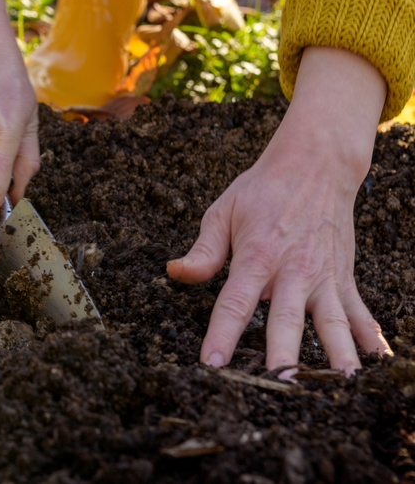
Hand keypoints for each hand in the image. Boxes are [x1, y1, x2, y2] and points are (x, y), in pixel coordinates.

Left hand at [168, 47, 392, 374]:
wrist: (316, 166)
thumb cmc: (262, 191)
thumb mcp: (223, 212)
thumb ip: (203, 250)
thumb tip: (174, 272)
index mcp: (257, 256)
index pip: (235, 303)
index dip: (222, 334)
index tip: (212, 364)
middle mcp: (293, 271)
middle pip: (287, 320)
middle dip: (284, 356)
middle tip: (279, 386)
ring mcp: (324, 277)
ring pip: (331, 324)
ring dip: (336, 356)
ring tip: (340, 387)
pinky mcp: (344, 278)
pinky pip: (358, 313)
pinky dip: (370, 338)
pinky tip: (380, 364)